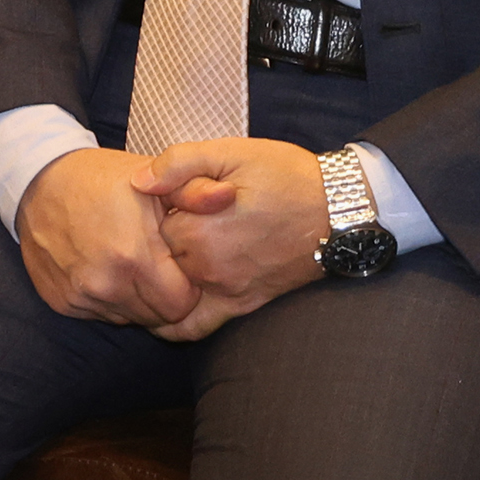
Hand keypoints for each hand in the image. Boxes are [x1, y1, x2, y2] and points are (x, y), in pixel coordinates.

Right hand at [14, 147, 199, 327]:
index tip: (175, 262)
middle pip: (156, 317)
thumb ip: (194, 193)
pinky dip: (107, 297)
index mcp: (134, 256)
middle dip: (162, 295)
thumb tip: (228, 195)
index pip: (181, 306)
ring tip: (126, 261)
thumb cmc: (102, 179)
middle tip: (152, 261)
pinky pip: (100, 314)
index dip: (185, 286)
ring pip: (129, 318)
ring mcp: (80, 295)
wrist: (38, 181)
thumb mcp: (152, 180)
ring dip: (135, 297)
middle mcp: (105, 283)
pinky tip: (102, 266)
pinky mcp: (61, 301)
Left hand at [141, 137, 329, 342]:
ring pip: (170, 289)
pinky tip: (161, 311)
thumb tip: (138, 182)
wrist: (341, 210)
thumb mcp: (232, 152)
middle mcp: (208, 267)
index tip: (175, 196)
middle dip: (159, 239)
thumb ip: (179, 163)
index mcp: (200, 229)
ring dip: (163, 274)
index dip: (158, 207)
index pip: (149, 223)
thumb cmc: (287, 176)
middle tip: (177, 220)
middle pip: (157, 256)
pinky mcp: (242, 305)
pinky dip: (172, 324)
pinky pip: (194, 327)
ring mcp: (225, 290)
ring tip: (165, 254)